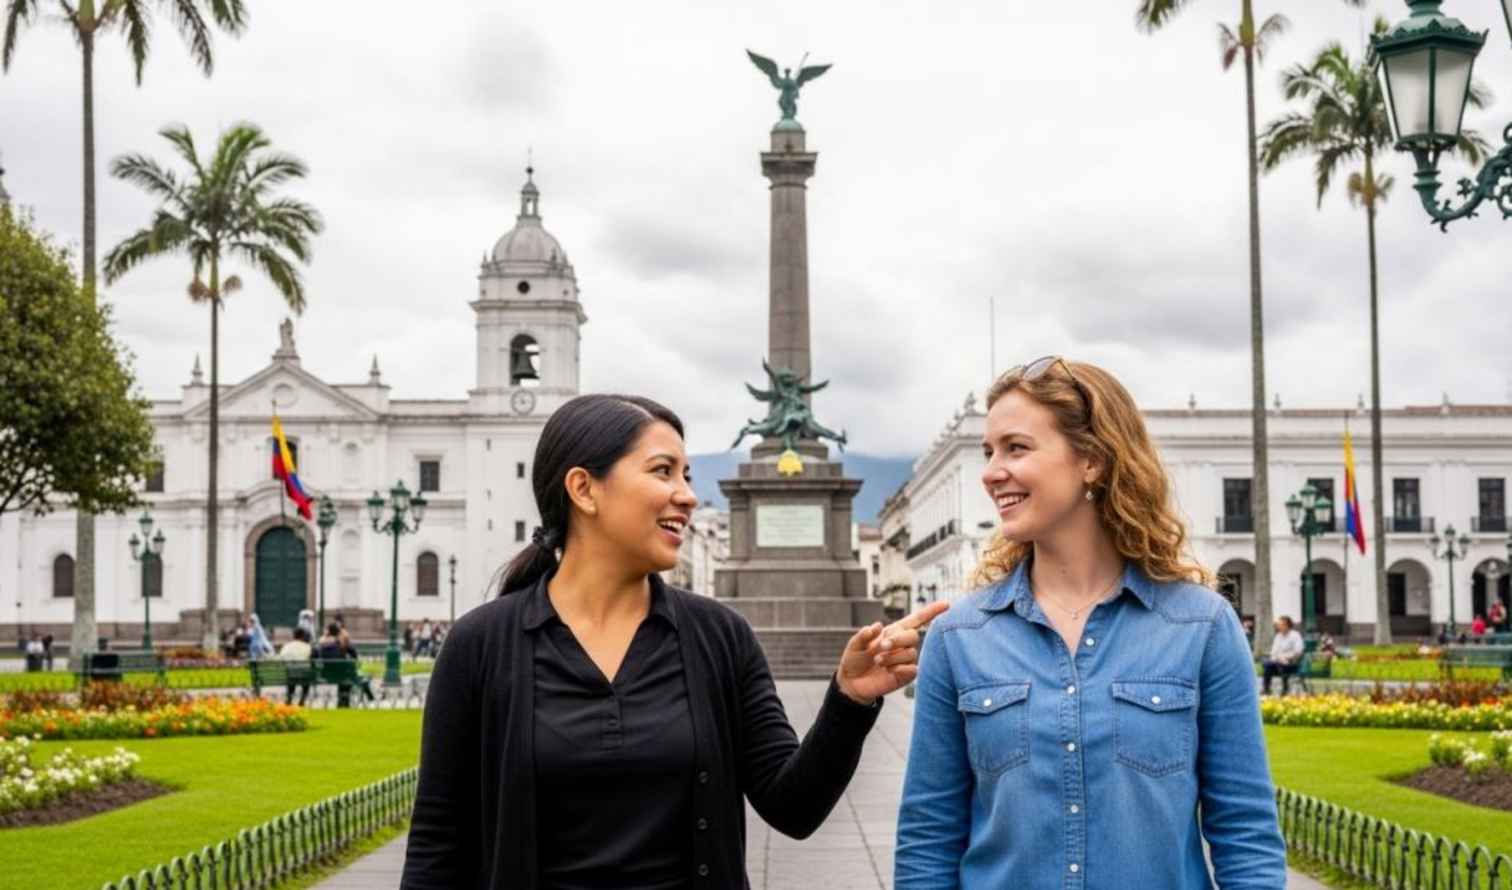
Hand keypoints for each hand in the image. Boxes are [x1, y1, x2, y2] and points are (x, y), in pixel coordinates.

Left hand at [835, 600, 951, 704]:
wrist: (853, 683)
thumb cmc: (855, 660)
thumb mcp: (854, 645)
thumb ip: (864, 635)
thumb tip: (877, 626)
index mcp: (894, 632)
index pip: (917, 619)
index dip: (931, 611)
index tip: (947, 604)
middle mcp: (903, 645)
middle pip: (913, 636)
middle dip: (897, 639)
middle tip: (881, 646)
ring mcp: (906, 660)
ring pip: (910, 653)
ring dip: (893, 656)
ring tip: (878, 661)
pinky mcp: (906, 675)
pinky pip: (912, 668)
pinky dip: (899, 668)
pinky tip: (888, 671)